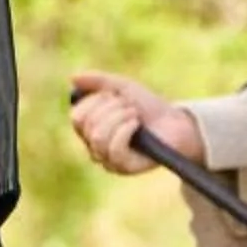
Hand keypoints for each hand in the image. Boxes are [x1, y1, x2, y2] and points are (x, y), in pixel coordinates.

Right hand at [68, 70, 205, 174]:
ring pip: (98, 137)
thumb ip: (98, 81)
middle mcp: (95, 146)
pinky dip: (125, 130)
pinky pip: (114, 149)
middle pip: (87, 125)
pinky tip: (136, 124)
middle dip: (110, 107)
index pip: (77, 117)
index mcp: (90, 128)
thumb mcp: (122, 87)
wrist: (174, 122)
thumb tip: (72, 78)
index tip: (114, 95)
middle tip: (129, 105)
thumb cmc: (148, 107)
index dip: (94, 101)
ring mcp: (108, 159)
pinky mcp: (124, 168)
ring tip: (134, 114)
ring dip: (119, 117)